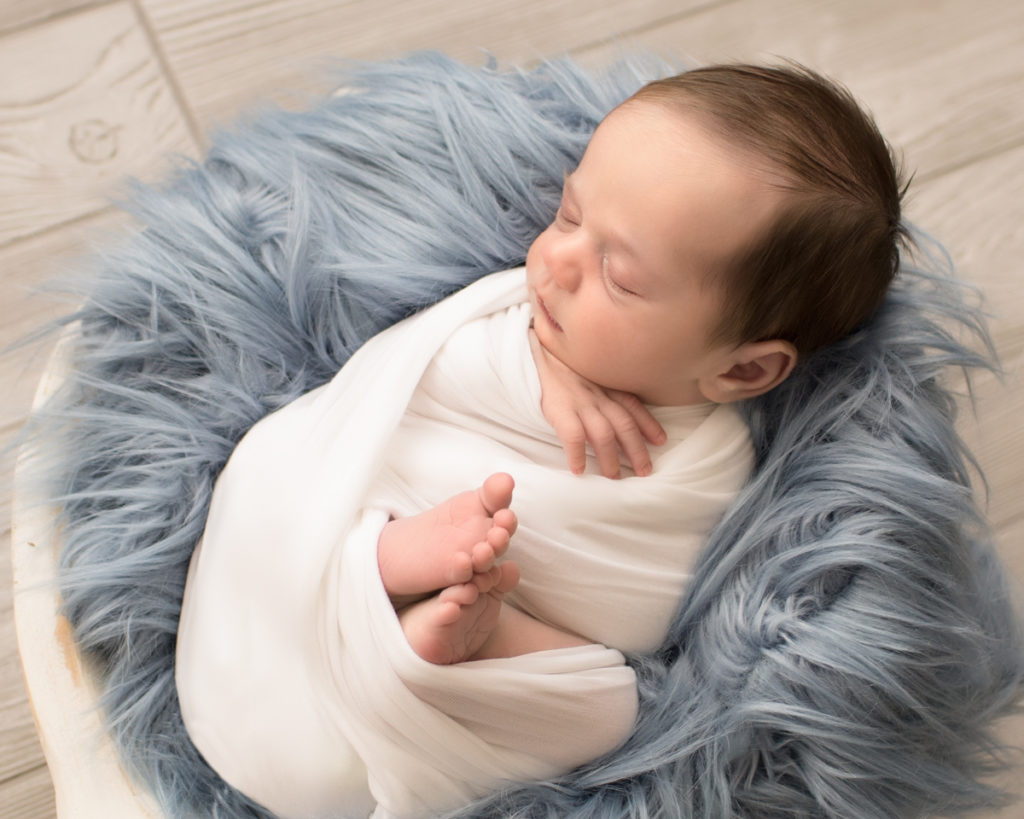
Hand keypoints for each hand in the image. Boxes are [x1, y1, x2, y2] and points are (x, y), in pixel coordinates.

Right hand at [528, 328, 665, 478]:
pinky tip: (578, 470)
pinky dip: (578, 454)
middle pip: (625, 424)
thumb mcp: (587, 369)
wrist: (532, 351)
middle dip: (637, 450)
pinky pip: (574, 435)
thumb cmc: (559, 363)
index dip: (648, 424)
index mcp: (606, 384)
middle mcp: (598, 394)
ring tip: (614, 477)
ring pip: (604, 434)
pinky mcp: (559, 409)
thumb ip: (600, 385)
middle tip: (644, 471)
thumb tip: (613, 409)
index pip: (633, 405)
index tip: (660, 441)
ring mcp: (579, 402)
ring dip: (611, 457)